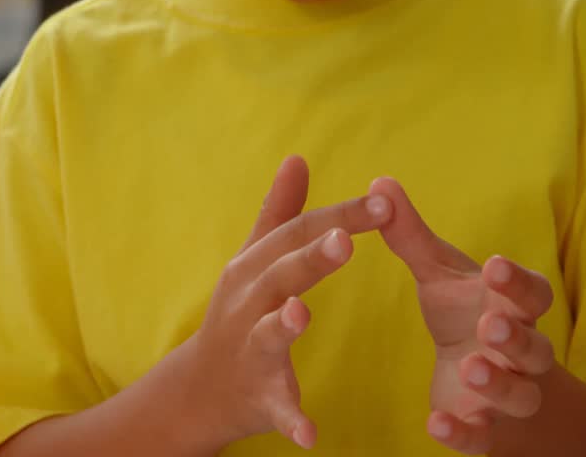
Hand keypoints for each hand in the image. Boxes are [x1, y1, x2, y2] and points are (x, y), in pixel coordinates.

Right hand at [180, 156, 390, 450]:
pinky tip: (311, 433)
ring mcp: (249, 350)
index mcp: (253, 267)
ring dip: (282, 324)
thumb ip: (279, 212)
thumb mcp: (252, 260)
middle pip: (280, 274)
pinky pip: (277, 409)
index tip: (384, 201)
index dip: (340, 216)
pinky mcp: (259, 397)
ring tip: (301, 314)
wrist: (201, 390)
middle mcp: (246, 304)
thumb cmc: (236, 315)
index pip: (299, 233)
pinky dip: (292, 420)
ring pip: (267, 335)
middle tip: (346, 240)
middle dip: (310, 256)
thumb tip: (297, 157)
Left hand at [368, 178, 555, 454]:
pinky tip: (436, 423)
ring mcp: (506, 392)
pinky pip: (482, 436)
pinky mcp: (484, 428)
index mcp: (514, 305)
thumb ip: (409, 235)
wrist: (480, 374)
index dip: (516, 281)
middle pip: (533, 345)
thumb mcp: (437, 273)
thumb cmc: (464, 311)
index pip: (531, 292)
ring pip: (518, 393)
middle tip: (492, 323)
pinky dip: (464, 432)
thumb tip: (379, 183)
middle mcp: (520, 350)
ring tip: (471, 366)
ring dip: (498, 381)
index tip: (493, 266)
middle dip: (515, 334)